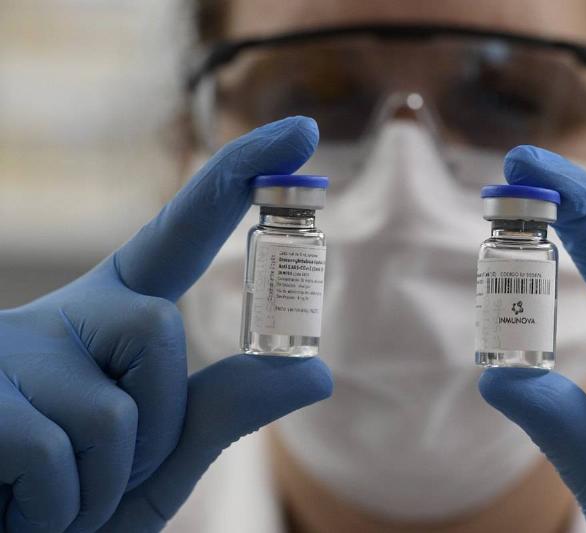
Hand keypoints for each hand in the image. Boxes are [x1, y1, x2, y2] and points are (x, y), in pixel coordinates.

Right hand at [0, 117, 332, 532]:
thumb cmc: (76, 503)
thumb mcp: (161, 462)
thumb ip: (223, 411)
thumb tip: (317, 371)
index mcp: (111, 321)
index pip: (179, 234)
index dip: (236, 179)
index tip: (301, 134)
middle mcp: (62, 318)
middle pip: (159, 326)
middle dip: (159, 420)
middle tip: (107, 477)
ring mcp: (9, 351)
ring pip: (119, 406)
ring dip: (109, 480)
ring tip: (55, 498)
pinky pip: (62, 454)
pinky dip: (63, 507)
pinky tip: (20, 507)